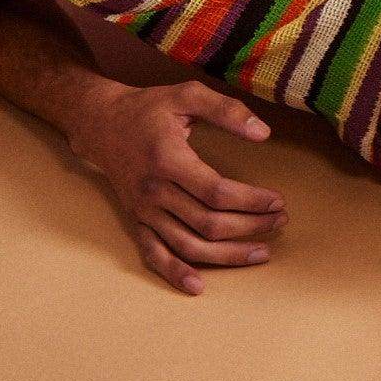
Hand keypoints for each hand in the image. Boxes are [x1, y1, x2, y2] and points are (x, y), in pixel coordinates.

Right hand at [71, 79, 287, 294]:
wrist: (101, 124)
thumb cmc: (148, 108)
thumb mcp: (186, 95)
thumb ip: (226, 110)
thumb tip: (263, 133)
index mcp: (168, 159)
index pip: (217, 192)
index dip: (251, 201)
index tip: (277, 201)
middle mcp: (154, 191)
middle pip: (208, 223)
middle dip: (250, 227)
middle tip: (280, 222)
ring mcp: (144, 211)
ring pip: (189, 245)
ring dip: (228, 255)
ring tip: (261, 252)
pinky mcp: (137, 221)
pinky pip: (154, 255)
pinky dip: (175, 273)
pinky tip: (199, 286)